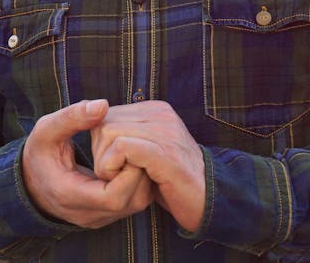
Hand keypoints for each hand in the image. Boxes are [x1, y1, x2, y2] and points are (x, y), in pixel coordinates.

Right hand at [21, 99, 153, 228]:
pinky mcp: (106, 215)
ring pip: (137, 203)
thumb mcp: (47, 130)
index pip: (113, 197)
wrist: (30, 182)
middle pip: (131, 201)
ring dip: (143, 175)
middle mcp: (87, 214)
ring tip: (135, 149)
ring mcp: (98, 218)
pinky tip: (132, 159)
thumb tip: (102, 104)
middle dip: (141, 170)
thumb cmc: (40, 153)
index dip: (128, 170)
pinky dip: (139, 180)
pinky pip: (133, 201)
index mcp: (70, 195)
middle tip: (138, 143)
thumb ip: (72, 117)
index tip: (127, 144)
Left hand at [90, 101, 205, 231]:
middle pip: (104, 122)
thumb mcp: (149, 151)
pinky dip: (112, 167)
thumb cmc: (172, 180)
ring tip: (122, 179)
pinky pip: (121, 147)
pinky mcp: (164, 152)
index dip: (102, 144)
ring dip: (105, 163)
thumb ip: (129, 135)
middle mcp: (159, 114)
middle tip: (116, 175)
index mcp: (155, 110)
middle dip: (100, 153)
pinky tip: (123, 181)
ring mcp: (164, 131)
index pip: (107, 114)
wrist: (210, 199)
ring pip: (108, 132)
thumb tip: (99, 126)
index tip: (116, 166)